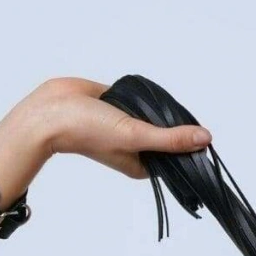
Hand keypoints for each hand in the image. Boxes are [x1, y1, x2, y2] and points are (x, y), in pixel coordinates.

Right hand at [34, 77, 211, 178]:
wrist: (51, 111)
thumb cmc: (87, 131)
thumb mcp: (135, 135)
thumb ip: (170, 139)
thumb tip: (204, 139)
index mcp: (143, 164)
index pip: (176, 156)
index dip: (190, 145)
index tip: (200, 132)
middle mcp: (137, 147)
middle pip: (168, 133)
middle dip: (173, 121)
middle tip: (172, 112)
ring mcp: (128, 125)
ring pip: (155, 113)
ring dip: (157, 104)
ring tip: (148, 103)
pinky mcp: (118, 105)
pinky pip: (140, 97)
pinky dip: (141, 93)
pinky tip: (138, 91)